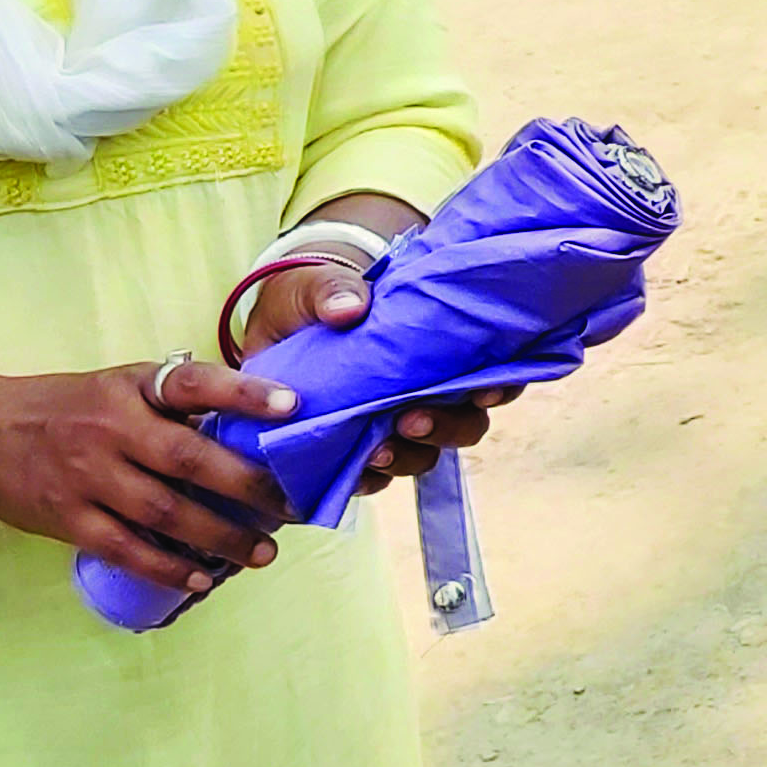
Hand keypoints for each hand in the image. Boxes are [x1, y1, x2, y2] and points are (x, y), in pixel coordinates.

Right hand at [0, 361, 295, 598]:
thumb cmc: (73, 409)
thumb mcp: (122, 387)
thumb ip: (178, 401)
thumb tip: (257, 418)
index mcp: (132, 389)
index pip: (192, 383)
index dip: (243, 392)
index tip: (292, 404)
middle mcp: (112, 430)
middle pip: (189, 460)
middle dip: (249, 486)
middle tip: (293, 507)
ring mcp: (88, 477)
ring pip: (164, 512)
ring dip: (220, 536)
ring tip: (263, 553)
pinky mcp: (68, 518)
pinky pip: (125, 549)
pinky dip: (167, 567)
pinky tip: (203, 578)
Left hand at [237, 259, 512, 496]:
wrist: (267, 336)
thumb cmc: (308, 304)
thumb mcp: (316, 286)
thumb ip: (333, 290)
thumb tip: (350, 309)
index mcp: (438, 351)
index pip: (491, 371)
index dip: (499, 386)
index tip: (483, 392)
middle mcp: (428, 393)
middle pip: (467, 423)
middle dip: (447, 428)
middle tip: (411, 420)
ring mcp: (395, 426)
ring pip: (425, 455)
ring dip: (407, 456)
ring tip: (376, 452)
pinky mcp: (358, 452)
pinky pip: (375, 479)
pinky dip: (368, 480)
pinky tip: (355, 472)